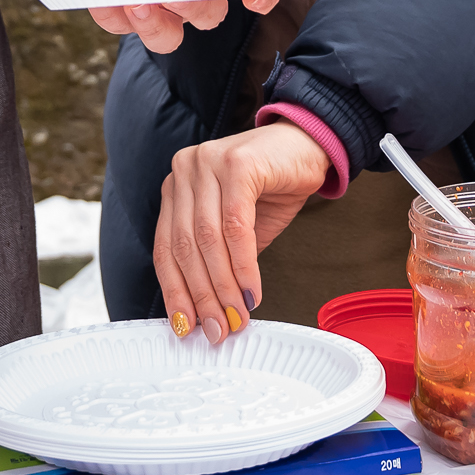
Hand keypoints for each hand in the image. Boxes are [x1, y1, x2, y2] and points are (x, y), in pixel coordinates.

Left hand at [154, 122, 329, 343]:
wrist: (309, 146)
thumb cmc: (272, 188)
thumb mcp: (237, 229)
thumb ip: (217, 261)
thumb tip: (206, 315)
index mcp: (177, 187)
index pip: (165, 247)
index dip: (175, 291)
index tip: (185, 326)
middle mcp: (185, 171)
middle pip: (184, 246)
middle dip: (201, 296)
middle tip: (217, 328)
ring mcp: (208, 162)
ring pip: (207, 239)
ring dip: (222, 286)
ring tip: (236, 315)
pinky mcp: (237, 163)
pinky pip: (236, 226)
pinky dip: (243, 264)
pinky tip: (251, 290)